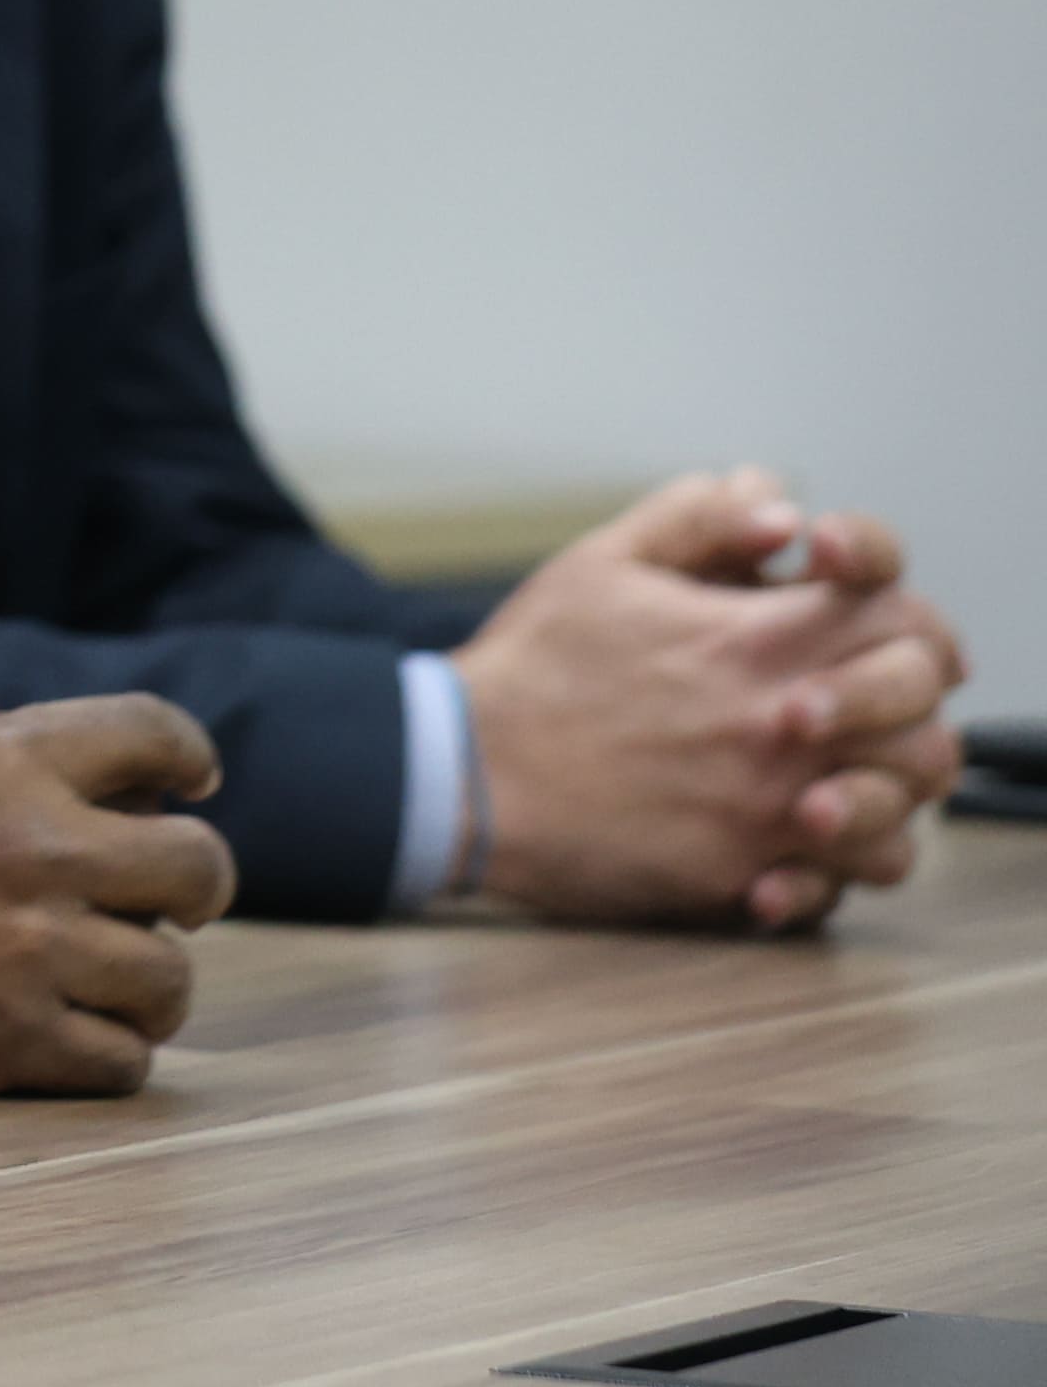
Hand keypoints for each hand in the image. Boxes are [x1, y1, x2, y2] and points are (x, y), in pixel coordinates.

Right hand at [0, 639, 235, 1093]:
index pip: (155, 736)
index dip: (187, 753)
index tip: (191, 780)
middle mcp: (34, 857)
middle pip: (198, 869)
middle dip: (192, 879)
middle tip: (159, 893)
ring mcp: (26, 958)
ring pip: (168, 980)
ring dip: (149, 977)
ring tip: (111, 974)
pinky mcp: (2, 1044)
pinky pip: (118, 1061)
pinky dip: (107, 1049)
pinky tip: (68, 1033)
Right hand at [454, 473, 970, 929]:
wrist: (461, 775)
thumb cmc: (531, 667)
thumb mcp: (600, 561)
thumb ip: (698, 516)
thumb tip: (782, 506)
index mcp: (751, 640)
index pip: (903, 618)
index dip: (903, 615)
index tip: (861, 619)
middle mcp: (778, 725)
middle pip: (926, 716)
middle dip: (910, 701)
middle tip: (864, 699)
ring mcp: (767, 805)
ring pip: (906, 803)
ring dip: (890, 782)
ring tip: (844, 768)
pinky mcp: (743, 869)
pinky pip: (850, 880)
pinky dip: (845, 862)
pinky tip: (803, 838)